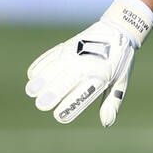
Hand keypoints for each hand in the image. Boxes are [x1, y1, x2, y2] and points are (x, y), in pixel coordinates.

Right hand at [25, 0, 152, 127]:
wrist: (118, 29)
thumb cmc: (120, 60)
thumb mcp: (122, 81)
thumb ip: (112, 102)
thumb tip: (107, 123)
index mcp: (102, 76)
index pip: (84, 94)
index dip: (71, 106)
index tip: (59, 116)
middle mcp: (87, 64)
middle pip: (66, 80)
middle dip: (52, 93)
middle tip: (40, 105)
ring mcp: (76, 53)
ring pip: (55, 67)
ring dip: (42, 79)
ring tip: (31, 91)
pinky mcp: (68, 45)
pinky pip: (52, 55)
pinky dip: (41, 64)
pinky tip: (32, 75)